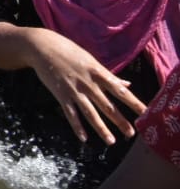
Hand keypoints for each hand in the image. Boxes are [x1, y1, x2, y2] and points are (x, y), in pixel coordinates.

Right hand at [27, 28, 147, 144]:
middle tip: (131, 134)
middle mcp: (88, 83)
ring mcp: (74, 90)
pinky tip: (83, 138)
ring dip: (101, 128)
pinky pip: (71, 114)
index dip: (134, 102)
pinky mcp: (61, 94)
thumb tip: (127, 85)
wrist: (43, 47)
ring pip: (90, 113)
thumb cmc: (69, 51)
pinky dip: (77, 126)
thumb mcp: (91, 60)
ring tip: (111, 141)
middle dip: (120, 120)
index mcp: (98, 72)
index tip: (146, 113)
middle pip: (107, 105)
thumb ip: (109, 75)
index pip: (120, 91)